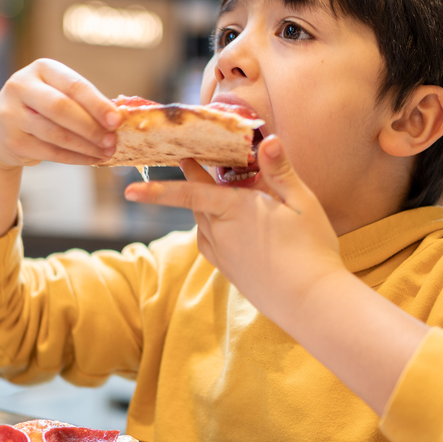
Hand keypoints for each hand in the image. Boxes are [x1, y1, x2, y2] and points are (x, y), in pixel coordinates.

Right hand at [0, 59, 120, 169]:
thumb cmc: (41, 108)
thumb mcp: (56, 93)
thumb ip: (82, 101)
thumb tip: (118, 118)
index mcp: (40, 69)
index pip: (73, 85)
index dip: (97, 104)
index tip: (117, 120)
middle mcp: (21, 86)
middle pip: (61, 108)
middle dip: (91, 127)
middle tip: (112, 140)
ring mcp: (12, 114)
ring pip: (56, 133)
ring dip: (86, 146)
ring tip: (106, 152)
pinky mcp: (12, 140)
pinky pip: (50, 152)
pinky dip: (75, 158)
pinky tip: (91, 159)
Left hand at [124, 136, 346, 324]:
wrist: (311, 302)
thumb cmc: (311, 249)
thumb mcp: (301, 203)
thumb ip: (280, 170)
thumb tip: (268, 140)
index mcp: (235, 209)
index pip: (189, 193)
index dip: (159, 189)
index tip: (131, 189)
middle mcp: (221, 233)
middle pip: (196, 203)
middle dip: (191, 182)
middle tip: (190, 159)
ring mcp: (224, 256)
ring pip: (202, 225)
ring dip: (202, 207)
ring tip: (214, 192)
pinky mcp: (231, 273)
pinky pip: (210, 245)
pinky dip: (211, 230)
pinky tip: (225, 227)